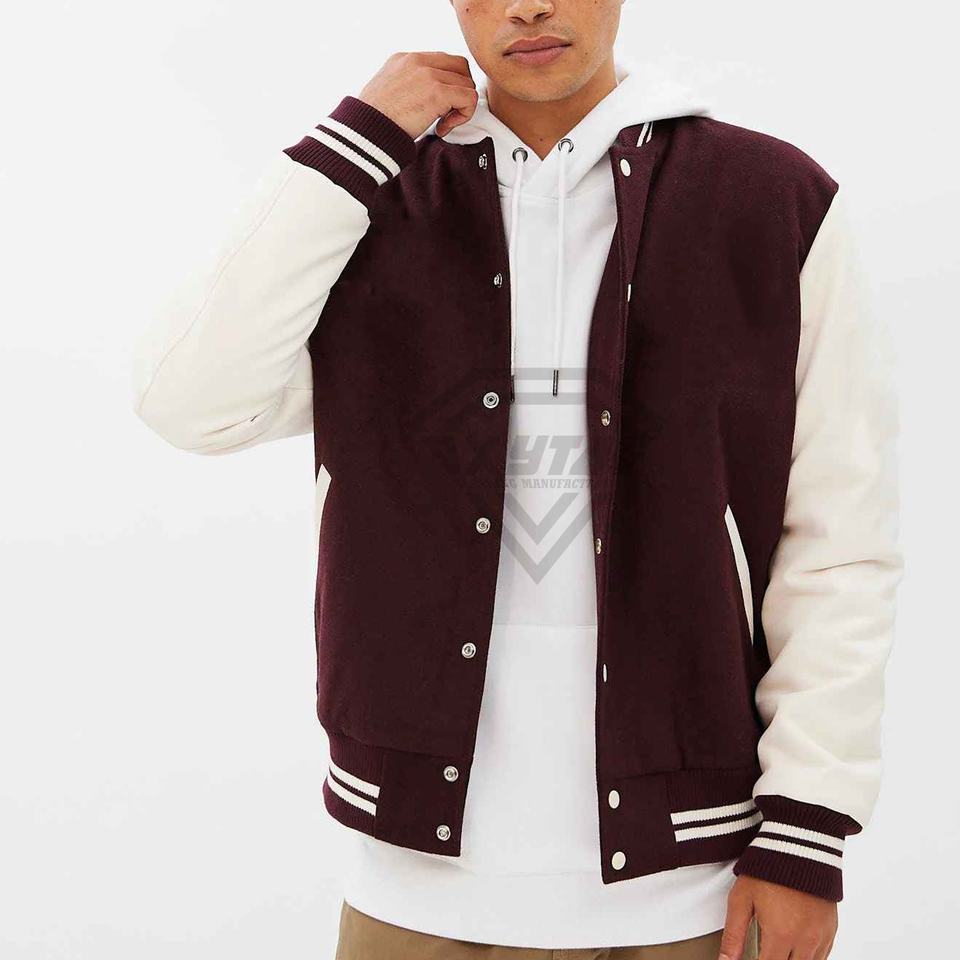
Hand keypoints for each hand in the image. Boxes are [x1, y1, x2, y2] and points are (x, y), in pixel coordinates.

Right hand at [359, 52, 478, 138]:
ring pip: (467, 83)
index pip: (442, 61)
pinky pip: (469, 98)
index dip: (447, 85)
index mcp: (405, 59)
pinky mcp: (437, 92)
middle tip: (445, 115)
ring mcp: (428, 74)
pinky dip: (463, 116)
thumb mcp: (388, 91)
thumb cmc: (373, 122)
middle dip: (459, 92)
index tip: (435, 109)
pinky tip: (441, 129)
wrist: (364, 132)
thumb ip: (409, 86)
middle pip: (460, 67)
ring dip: (460, 107)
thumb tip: (426, 98)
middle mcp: (417, 61)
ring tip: (441, 124)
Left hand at [719, 876, 837, 959]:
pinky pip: (822, 958)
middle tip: (764, 951)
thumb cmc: (767, 871)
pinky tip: (794, 952)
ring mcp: (821, 936)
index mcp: (780, 935)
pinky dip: (808, 959)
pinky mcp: (831, 929)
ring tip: (777, 951)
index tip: (751, 959)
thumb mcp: (741, 899)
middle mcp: (804, 940)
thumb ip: (733, 935)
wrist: (798, 847)